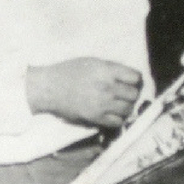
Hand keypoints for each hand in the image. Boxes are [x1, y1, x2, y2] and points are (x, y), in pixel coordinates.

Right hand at [26, 57, 143, 128]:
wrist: (49, 88)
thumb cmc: (68, 71)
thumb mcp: (91, 62)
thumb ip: (111, 69)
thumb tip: (128, 77)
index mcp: (106, 71)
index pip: (135, 77)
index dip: (134, 79)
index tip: (129, 81)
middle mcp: (107, 87)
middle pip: (134, 94)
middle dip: (130, 93)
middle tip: (123, 94)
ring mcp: (102, 104)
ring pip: (128, 109)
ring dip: (125, 106)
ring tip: (118, 104)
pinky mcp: (95, 118)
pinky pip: (118, 121)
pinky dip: (118, 118)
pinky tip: (111, 113)